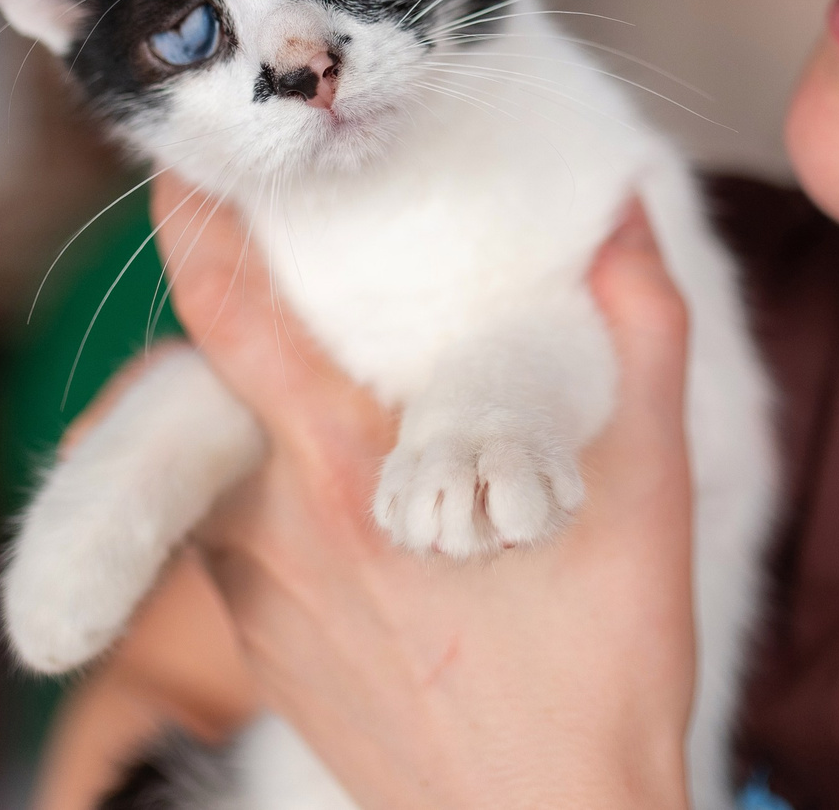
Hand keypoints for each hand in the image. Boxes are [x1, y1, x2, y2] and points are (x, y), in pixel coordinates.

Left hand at [151, 176, 699, 809]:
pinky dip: (277, 494)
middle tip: (285, 258)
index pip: (224, 312)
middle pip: (206, 375)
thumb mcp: (651, 492)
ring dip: (261, 410)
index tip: (187, 161)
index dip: (189, 222)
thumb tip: (620, 212)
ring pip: (222, 461)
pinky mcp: (260, 653)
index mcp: (351, 471)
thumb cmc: (609, 676)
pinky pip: (237, 537)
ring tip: (340, 387)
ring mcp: (256, 600)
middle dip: (237, 307)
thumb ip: (640, 331)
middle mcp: (276, 531)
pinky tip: (360, 501)